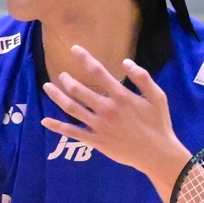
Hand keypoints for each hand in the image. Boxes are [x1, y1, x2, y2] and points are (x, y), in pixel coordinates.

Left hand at [42, 46, 187, 192]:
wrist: (156, 153)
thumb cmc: (158, 123)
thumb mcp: (158, 97)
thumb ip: (142, 77)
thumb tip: (125, 61)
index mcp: (120, 96)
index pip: (98, 72)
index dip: (85, 58)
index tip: (75, 49)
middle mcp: (106, 109)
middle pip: (79, 90)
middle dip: (67, 80)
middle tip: (62, 74)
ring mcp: (98, 126)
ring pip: (72, 108)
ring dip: (57, 96)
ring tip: (48, 87)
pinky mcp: (95, 141)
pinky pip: (73, 133)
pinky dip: (57, 127)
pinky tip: (45, 121)